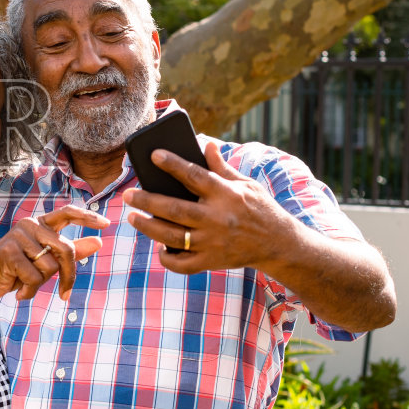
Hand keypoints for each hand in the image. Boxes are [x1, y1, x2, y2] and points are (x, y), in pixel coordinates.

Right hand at [0, 205, 108, 302]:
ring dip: (40, 285)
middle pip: (66, 249)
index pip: (67, 213)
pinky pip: (34, 277)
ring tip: (24, 284)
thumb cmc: (15, 271)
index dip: (87, 217)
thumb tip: (98, 242)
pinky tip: (17, 290)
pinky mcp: (9, 251)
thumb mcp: (45, 262)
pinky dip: (29, 290)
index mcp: (40, 224)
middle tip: (64, 293)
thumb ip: (70, 252)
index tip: (107, 224)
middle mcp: (30, 225)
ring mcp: (18, 236)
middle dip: (69, 276)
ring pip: (50, 267)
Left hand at [122, 142, 300, 275]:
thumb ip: (222, 167)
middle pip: (175, 209)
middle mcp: (218, 218)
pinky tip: (159, 246)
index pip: (195, 175)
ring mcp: (213, 242)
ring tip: (133, 217)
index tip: (153, 155)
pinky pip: (182, 264)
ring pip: (172, 236)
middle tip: (128, 195)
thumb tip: (206, 144)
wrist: (280, 244)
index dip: (173, 164)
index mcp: (226, 194)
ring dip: (148, 227)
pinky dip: (167, 257)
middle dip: (147, 201)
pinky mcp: (212, 261)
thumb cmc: (260, 209)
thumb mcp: (246, 184)